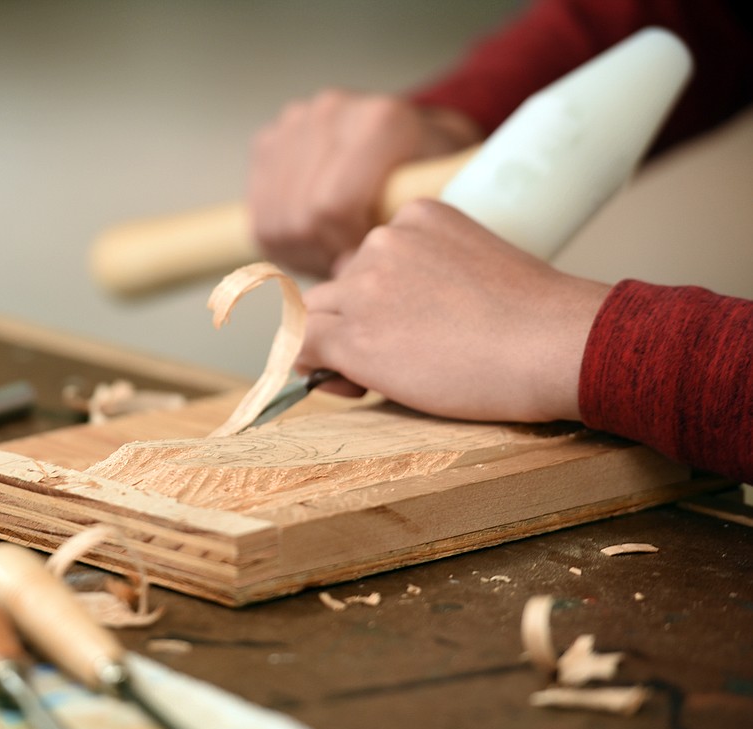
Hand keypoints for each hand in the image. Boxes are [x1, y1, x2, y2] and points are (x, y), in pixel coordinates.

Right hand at [248, 91, 480, 276]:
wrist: (414, 141)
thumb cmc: (431, 180)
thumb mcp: (440, 203)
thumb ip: (404, 233)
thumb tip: (348, 270)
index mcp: (382, 121)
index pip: (333, 206)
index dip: (344, 247)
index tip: (365, 260)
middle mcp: (333, 111)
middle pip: (300, 215)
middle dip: (321, 253)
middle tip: (348, 263)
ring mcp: (296, 122)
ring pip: (274, 219)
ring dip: (299, 250)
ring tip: (331, 251)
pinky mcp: (269, 141)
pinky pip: (259, 213)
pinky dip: (280, 239)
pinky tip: (311, 239)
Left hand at [298, 200, 610, 422]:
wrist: (552, 345)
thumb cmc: (535, 320)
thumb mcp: (479, 265)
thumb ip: (431, 274)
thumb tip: (394, 316)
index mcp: (416, 218)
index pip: (369, 257)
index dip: (377, 298)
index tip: (408, 327)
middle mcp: (382, 242)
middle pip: (340, 286)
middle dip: (355, 322)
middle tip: (396, 358)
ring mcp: (363, 287)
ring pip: (317, 315)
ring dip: (335, 346)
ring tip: (375, 376)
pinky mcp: (353, 336)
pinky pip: (301, 346)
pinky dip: (314, 368)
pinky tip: (350, 385)